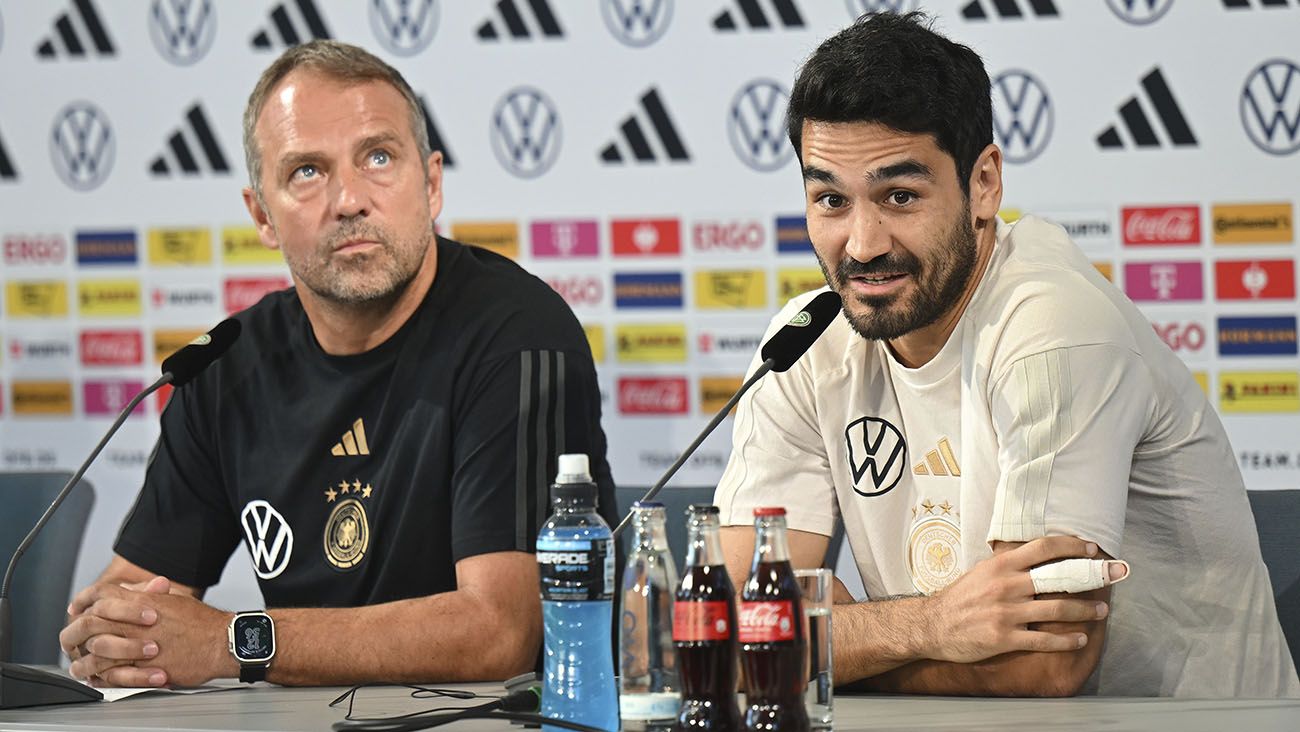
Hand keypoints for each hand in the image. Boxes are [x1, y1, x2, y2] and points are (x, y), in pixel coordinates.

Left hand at [62, 577, 231, 686]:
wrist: (222, 643)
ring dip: (84, 656)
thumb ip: (147, 595)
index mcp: (143, 601)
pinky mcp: (143, 669)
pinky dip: (100, 676)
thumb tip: (128, 592)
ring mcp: (138, 646)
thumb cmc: (204, 623)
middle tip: (73, 634)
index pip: (101, 594)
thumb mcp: (174, 599)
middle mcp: (136, 622)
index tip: (78, 607)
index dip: (85, 599)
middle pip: (91, 621)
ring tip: (81, 661)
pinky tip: (97, 677)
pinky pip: (110, 674)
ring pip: (95, 650)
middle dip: (77, 628)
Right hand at [927, 536, 1110, 663]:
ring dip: (1085, 610)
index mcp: (1001, 565)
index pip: (1043, 548)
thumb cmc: (960, 598)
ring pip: (1057, 608)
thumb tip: (1037, 556)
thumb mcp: (982, 571)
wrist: (932, 626)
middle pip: (1058, 576)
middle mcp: (1007, 585)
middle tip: (1116, 574)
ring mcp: (1007, 612)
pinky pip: (1043, 639)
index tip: (1092, 550)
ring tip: (1103, 611)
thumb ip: (1009, 565)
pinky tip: (1080, 639)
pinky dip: (1066, 640)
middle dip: (1091, 575)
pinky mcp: (1005, 637)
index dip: (1072, 546)